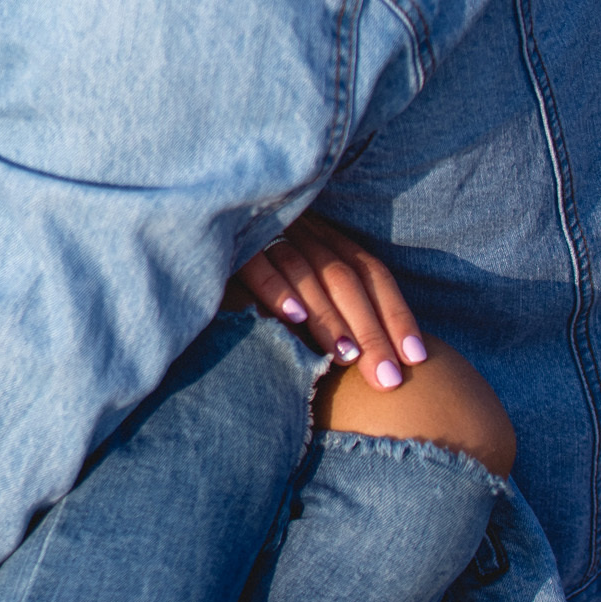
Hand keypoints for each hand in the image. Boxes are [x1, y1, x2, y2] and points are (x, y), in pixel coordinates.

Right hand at [234, 216, 428, 391]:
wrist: (182, 222)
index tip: (417, 358)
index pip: (371, 271)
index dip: (397, 313)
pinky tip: (293, 318)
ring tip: (346, 358)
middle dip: (372, 329)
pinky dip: (278, 288)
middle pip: (347, 278)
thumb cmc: (247, 266)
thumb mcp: (296, 276)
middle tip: (388, 378)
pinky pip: (256, 261)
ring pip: (308, 271)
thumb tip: (370, 353)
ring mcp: (263, 231)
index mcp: (322, 234)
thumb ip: (325, 302)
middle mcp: (300, 228)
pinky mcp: (226, 239)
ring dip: (330, 316)